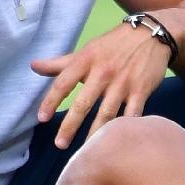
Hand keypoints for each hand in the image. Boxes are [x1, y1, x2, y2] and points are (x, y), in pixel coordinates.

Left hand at [31, 20, 173, 149]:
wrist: (151, 34)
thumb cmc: (114, 45)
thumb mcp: (87, 50)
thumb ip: (61, 63)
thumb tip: (33, 66)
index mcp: (86, 60)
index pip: (63, 82)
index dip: (51, 101)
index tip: (41, 118)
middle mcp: (103, 72)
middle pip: (83, 102)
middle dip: (70, 125)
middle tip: (60, 144)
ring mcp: (123, 82)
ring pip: (106, 113)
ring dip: (95, 132)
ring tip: (87, 150)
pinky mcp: (141, 90)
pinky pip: (132, 113)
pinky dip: (125, 128)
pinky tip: (117, 141)